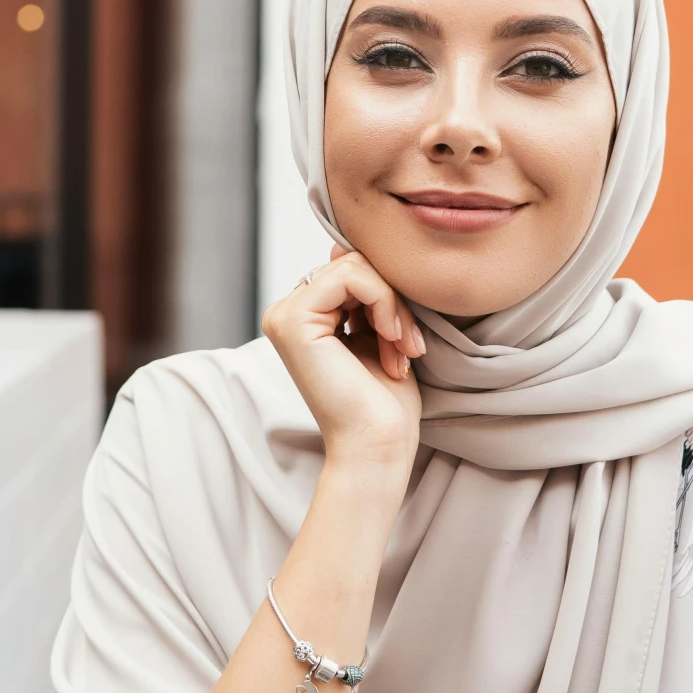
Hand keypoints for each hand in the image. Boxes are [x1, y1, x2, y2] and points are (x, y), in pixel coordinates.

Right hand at [262, 250, 424, 468]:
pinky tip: (392, 339)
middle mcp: (286, 312)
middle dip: (392, 299)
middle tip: (408, 344)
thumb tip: (340, 246)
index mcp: (302, 315)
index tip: (405, 338)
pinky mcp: (292, 320)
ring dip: (393, 305)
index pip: (349, 268)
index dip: (386, 292)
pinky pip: (351, 276)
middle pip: (351, 263)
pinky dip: (385, 302)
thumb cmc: (383, 402)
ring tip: (403, 347)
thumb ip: (363, 291)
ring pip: (354, 266)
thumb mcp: (377, 332)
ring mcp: (284, 315)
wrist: (376, 445)